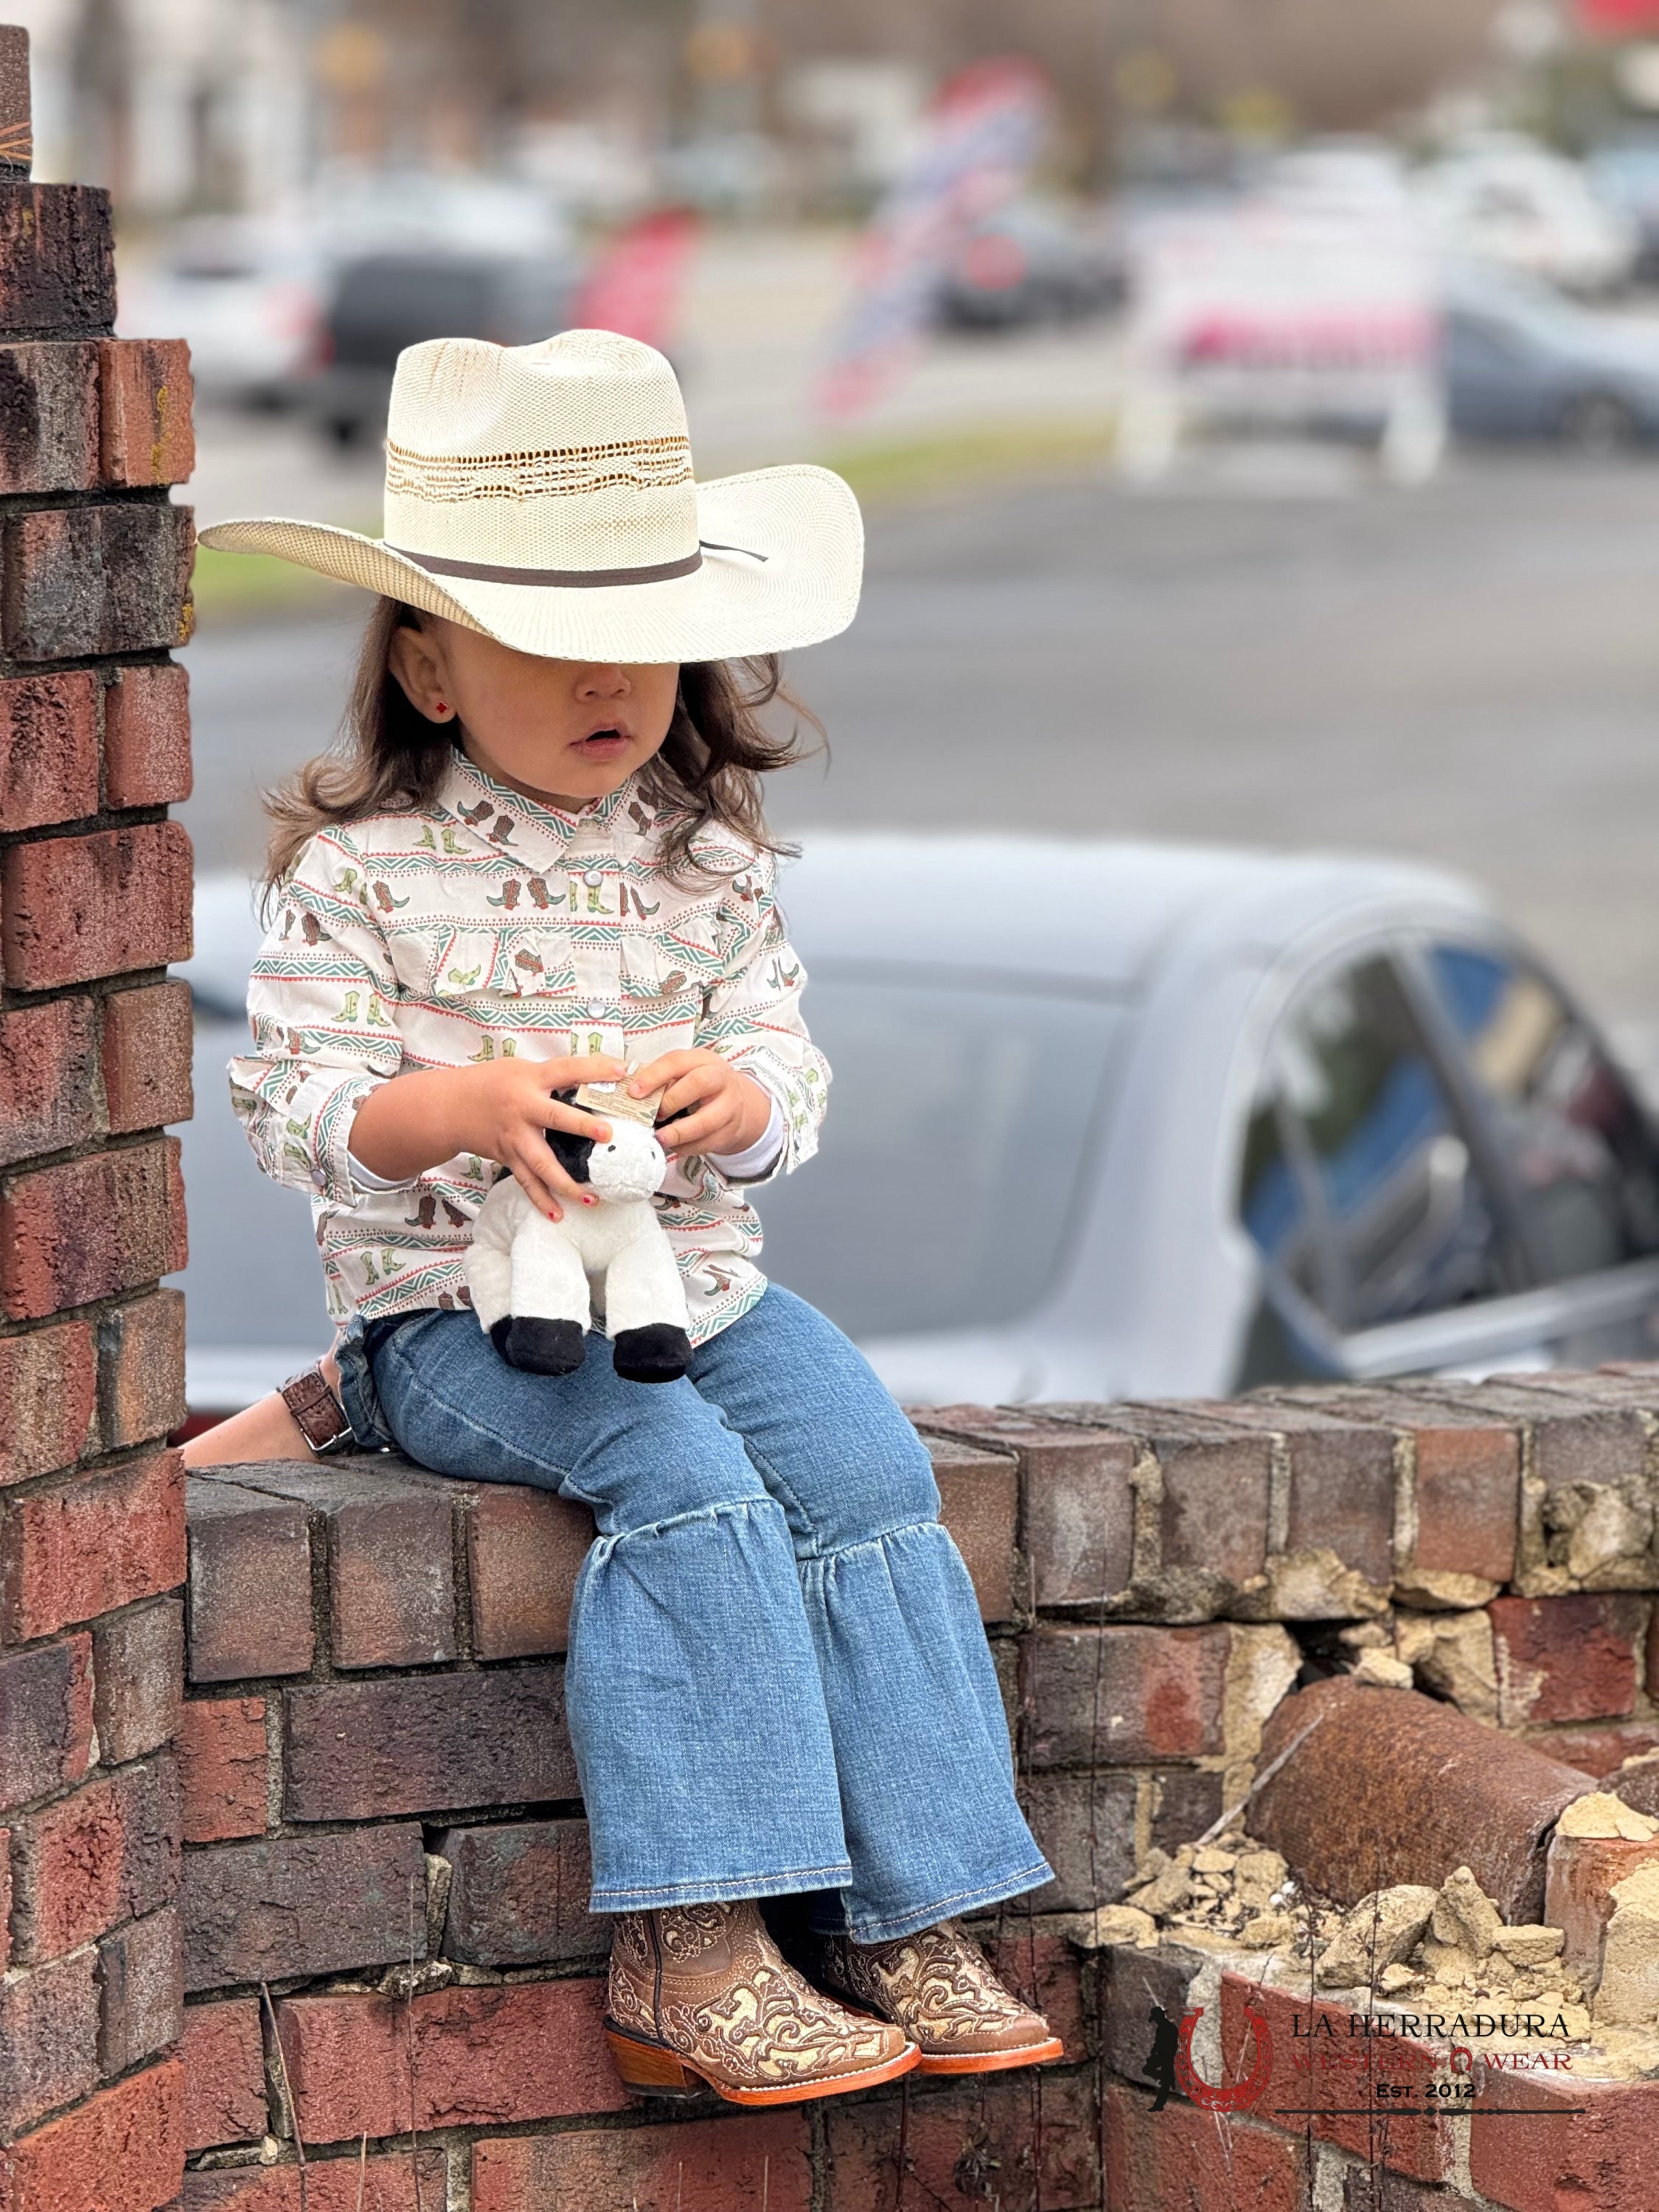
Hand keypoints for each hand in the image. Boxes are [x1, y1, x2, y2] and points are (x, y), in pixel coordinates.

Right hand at [349, 1053, 626, 1221]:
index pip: (565, 1070)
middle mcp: (522, 1109)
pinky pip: (527, 1182)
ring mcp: (514, 1137)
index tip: (620, 1071)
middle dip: (581, 1126)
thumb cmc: (492, 1083)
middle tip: (607, 1134)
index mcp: (529, 1080)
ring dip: (566, 1183)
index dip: (592, 1069)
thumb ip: (554, 1076)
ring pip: (541, 1163)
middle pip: (554, 1118)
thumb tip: (600, 1077)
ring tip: (590, 1198)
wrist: (449, 1107)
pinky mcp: (508, 1157)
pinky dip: (541, 1201)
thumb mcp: (522, 1069)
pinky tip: (557, 1216)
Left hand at [627, 1049, 772, 1161]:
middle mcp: (720, 1078)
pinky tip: (673, 1146)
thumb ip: (659, 1079)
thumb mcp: (684, 1073)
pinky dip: (688, 1147)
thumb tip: (627, 1090)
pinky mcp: (731, 1130)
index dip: (654, 1076)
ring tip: (660, 1138)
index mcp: (702, 1060)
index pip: (677, 1061)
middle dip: (672, 1100)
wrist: (736, 1102)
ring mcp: (730, 1105)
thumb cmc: (698, 1085)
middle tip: (654, 1115)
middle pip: (700, 1083)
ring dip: (679, 1132)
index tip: (634, 1093)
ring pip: (707, 1120)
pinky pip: (709, 1142)